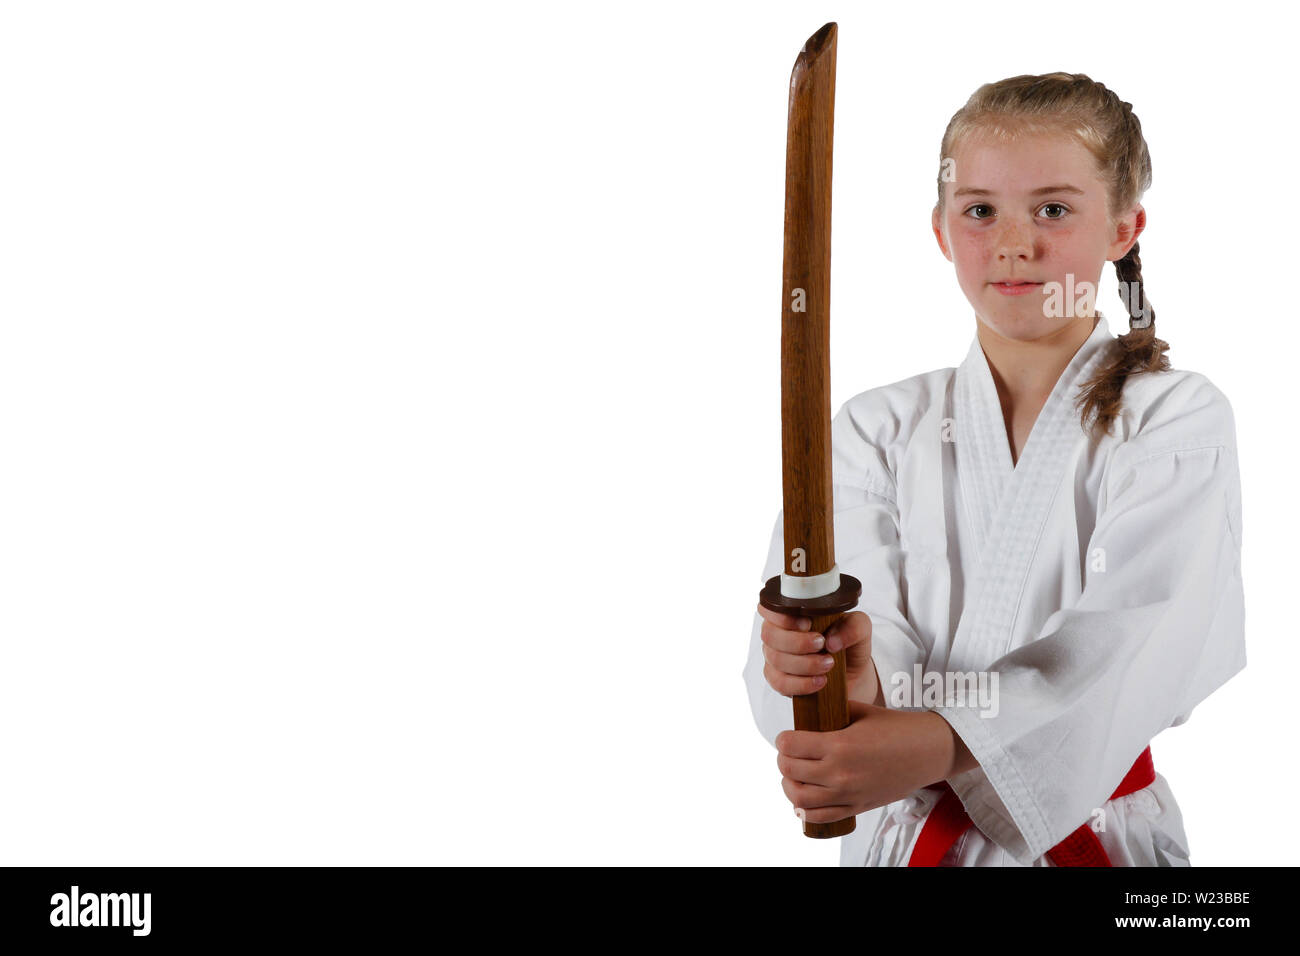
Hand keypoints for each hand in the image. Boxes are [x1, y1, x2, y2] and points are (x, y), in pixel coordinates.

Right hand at [757, 605, 877, 701]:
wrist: (853, 674)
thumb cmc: (849, 644)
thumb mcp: (860, 629)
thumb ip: (853, 626)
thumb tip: (832, 640)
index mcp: (791, 613)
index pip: (770, 608)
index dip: (783, 617)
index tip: (807, 624)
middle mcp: (778, 633)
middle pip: (769, 635)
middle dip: (797, 642)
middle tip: (822, 644)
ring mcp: (775, 658)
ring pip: (776, 659)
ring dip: (805, 663)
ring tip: (829, 664)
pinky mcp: (779, 681)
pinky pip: (780, 683)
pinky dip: (802, 683)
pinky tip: (820, 681)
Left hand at [775, 701, 958, 823]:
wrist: (928, 751)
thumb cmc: (896, 727)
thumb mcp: (860, 711)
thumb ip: (830, 713)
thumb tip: (806, 715)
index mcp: (840, 745)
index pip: (790, 745)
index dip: (784, 739)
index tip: (788, 736)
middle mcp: (840, 773)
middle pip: (789, 770)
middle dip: (784, 759)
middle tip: (790, 753)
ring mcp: (847, 794)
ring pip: (799, 799)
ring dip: (790, 786)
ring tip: (796, 775)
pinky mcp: (856, 808)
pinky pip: (819, 817)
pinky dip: (805, 810)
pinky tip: (807, 796)